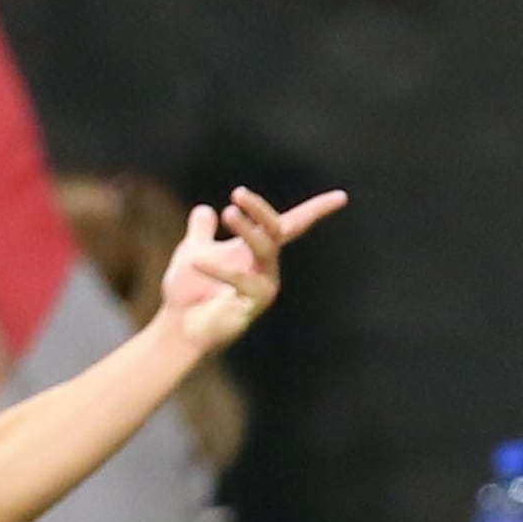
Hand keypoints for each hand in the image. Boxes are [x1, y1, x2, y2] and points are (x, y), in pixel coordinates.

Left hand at [160, 186, 350, 350]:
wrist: (180, 327)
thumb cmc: (189, 294)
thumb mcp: (193, 252)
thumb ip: (201, 232)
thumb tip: (204, 210)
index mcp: (257, 251)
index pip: (293, 225)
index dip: (317, 210)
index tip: (342, 197)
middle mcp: (267, 267)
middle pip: (277, 229)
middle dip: (260, 210)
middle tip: (237, 193)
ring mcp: (264, 286)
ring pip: (264, 249)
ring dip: (247, 229)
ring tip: (228, 212)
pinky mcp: (254, 305)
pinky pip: (241, 279)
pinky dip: (218, 269)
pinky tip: (196, 262)